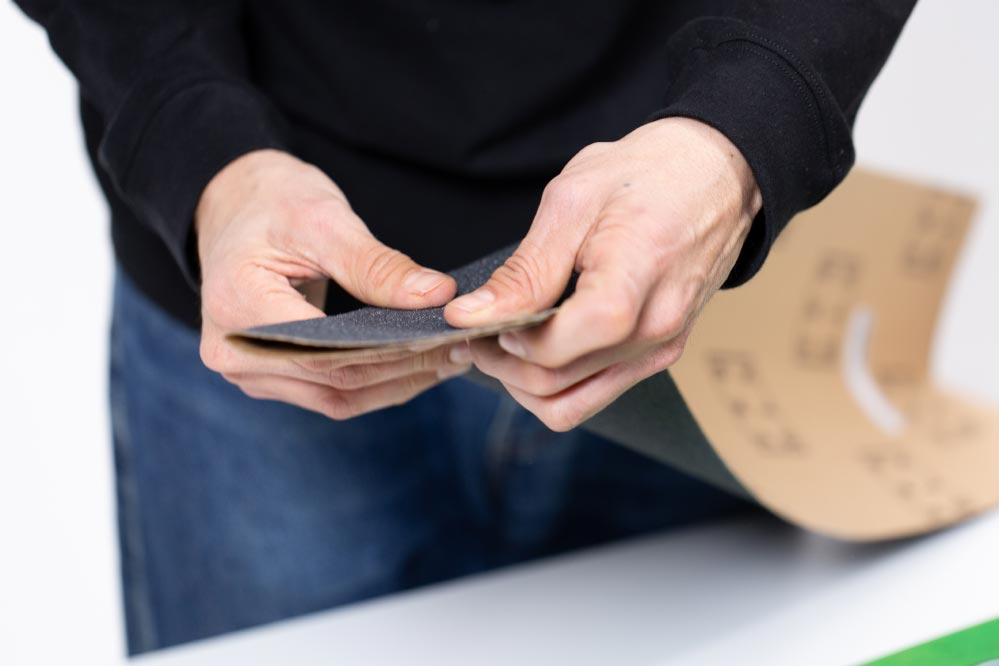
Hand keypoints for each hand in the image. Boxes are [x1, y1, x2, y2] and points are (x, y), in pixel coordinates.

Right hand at [196, 149, 471, 418]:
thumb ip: (377, 266)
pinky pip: (330, 392)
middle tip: (463, 350)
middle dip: (405, 371)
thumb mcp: (325, 220)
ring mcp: (248, 370)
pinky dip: (377, 384)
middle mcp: (234, 353)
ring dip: (397, 384)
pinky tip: (419, 366)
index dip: (393, 354)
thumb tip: (438, 297)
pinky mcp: (269, 375)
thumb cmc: (273, 202)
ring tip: (451, 361)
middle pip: (335, 381)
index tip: (447, 339)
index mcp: (238, 307)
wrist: (232, 203)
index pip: (327, 353)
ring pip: (337, 398)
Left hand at [443, 118, 761, 430]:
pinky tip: (538, 343)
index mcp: (635, 279)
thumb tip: (470, 316)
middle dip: (502, 364)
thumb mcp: (571, 202)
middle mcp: (655, 328)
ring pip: (571, 403)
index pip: (559, 348)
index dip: (508, 340)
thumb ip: (525, 272)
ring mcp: (661, 348)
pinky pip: (595, 392)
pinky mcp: (660, 354)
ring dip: (524, 382)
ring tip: (502, 339)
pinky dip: (556, 381)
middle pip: (556, 383)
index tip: (478, 316)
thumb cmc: (643, 175)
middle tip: (476, 328)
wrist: (715, 173)